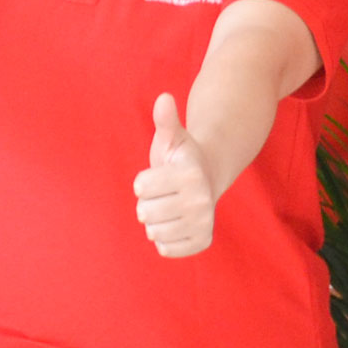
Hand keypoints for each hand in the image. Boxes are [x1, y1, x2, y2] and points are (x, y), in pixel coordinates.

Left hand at [133, 93, 216, 256]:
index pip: (140, 187)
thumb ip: (165, 120)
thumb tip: (163, 98)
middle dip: (147, 202)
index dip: (143, 181)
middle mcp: (202, 200)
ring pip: (154, 232)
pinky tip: (173, 223)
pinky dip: (164, 238)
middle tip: (162, 193)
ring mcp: (204, 223)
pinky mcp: (202, 241)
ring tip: (168, 207)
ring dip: (154, 220)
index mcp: (190, 174)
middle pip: (145, 212)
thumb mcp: (172, 137)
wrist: (206, 178)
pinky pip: (166, 249)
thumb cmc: (180, 157)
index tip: (158, 174)